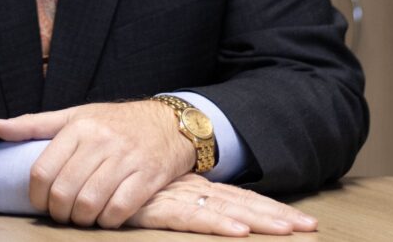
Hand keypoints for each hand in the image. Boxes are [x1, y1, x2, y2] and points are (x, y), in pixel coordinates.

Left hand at [0, 100, 194, 226]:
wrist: (167, 123)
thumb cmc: (114, 122)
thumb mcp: (74, 116)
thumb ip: (32, 124)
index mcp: (78, 126)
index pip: (42, 172)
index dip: (37, 198)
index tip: (42, 202)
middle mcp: (100, 141)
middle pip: (63, 193)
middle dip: (59, 213)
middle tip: (64, 212)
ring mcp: (125, 159)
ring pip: (89, 204)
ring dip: (81, 220)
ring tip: (83, 215)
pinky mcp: (147, 177)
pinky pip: (118, 211)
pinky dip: (107, 221)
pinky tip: (106, 215)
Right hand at [127, 174, 317, 236]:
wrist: (82, 162)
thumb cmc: (112, 178)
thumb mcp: (146, 191)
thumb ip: (167, 199)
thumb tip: (195, 206)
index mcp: (189, 186)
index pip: (234, 196)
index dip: (266, 206)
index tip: (302, 221)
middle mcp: (187, 189)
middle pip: (238, 202)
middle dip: (274, 216)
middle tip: (311, 227)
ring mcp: (173, 197)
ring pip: (223, 209)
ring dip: (258, 219)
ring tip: (290, 231)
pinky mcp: (156, 207)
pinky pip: (190, 218)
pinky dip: (216, 224)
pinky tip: (239, 231)